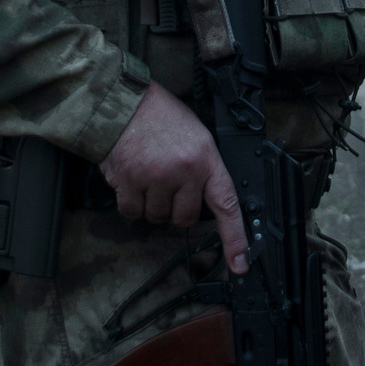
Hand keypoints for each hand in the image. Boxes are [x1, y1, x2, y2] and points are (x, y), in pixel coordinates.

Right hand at [98, 82, 249, 272]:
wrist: (124, 101)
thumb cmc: (161, 117)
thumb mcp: (197, 136)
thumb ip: (204, 169)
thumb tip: (204, 204)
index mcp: (206, 159)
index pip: (227, 205)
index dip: (235, 238)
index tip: (240, 264)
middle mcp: (184, 171)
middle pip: (185, 218)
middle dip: (176, 208)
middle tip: (168, 184)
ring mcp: (155, 178)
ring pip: (157, 217)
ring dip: (151, 204)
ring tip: (148, 174)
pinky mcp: (129, 182)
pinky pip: (132, 212)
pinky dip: (130, 203)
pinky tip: (131, 180)